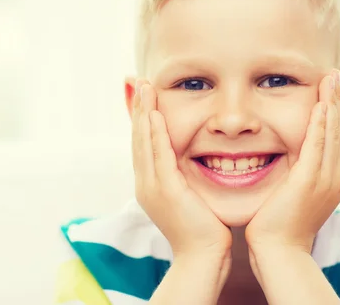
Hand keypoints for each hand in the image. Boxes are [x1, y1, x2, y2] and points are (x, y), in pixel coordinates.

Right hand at [132, 80, 232, 261]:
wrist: (202, 257)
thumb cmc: (203, 230)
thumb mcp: (189, 198)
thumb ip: (185, 178)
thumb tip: (191, 161)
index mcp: (150, 184)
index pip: (144, 143)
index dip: (141, 118)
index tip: (143, 94)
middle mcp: (145, 182)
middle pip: (138, 137)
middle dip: (137, 108)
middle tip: (136, 81)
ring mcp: (152, 186)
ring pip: (144, 141)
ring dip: (143, 112)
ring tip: (143, 86)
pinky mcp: (165, 189)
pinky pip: (158, 154)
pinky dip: (155, 132)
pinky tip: (155, 113)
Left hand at [245, 69, 339, 254]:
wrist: (278, 251)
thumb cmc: (279, 226)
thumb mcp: (293, 195)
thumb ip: (297, 175)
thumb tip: (291, 163)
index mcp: (331, 180)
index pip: (334, 139)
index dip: (335, 113)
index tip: (332, 91)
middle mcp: (335, 177)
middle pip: (338, 131)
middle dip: (337, 101)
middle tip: (337, 75)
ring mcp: (326, 179)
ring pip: (331, 133)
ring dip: (331, 103)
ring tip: (331, 79)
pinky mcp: (311, 180)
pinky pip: (317, 144)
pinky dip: (320, 122)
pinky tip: (321, 103)